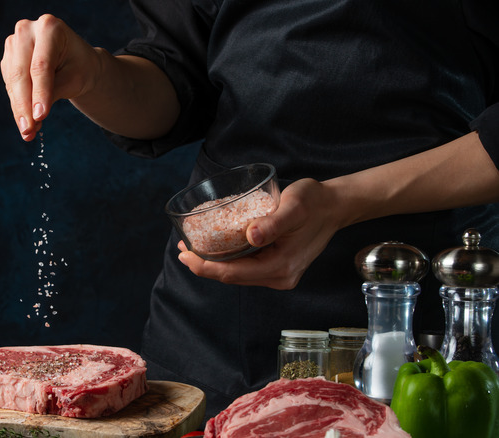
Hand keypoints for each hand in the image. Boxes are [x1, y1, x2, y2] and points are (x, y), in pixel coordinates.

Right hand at [1, 14, 101, 141]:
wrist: (76, 62)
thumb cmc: (80, 67)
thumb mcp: (74, 79)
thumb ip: (54, 92)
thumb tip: (34, 117)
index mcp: (49, 28)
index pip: (41, 66)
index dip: (39, 93)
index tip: (40, 117)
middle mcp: (27, 31)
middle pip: (21, 73)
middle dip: (24, 106)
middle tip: (28, 131)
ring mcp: (14, 43)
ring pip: (12, 82)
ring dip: (19, 109)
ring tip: (29, 132)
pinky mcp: (8, 58)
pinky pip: (10, 85)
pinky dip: (17, 105)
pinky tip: (26, 121)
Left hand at [176, 178, 342, 289]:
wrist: (334, 206)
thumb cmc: (314, 203)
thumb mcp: (294, 207)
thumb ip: (273, 222)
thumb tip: (252, 236)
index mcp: (281, 267)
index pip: (233, 273)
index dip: (205, 266)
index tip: (185, 254)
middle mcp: (279, 276)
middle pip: (232, 277)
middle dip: (204, 265)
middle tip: (182, 248)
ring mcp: (279, 273)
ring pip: (237, 274)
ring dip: (214, 263)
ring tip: (193, 247)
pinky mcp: (277, 266)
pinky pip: (246, 267)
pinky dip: (228, 258)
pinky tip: (215, 247)